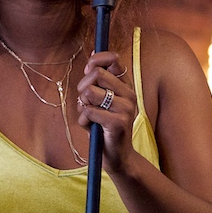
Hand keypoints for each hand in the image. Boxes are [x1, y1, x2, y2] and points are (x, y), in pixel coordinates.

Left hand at [75, 51, 135, 171]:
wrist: (117, 157)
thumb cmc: (104, 127)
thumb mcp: (100, 101)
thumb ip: (97, 81)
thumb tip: (92, 54)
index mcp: (125, 86)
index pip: (113, 59)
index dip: (96, 61)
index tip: (88, 71)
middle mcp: (129, 94)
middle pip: (96, 73)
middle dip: (82, 86)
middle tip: (86, 101)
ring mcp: (126, 108)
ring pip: (89, 91)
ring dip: (82, 105)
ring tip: (89, 116)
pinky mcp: (119, 123)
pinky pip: (89, 111)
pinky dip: (83, 120)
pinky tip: (91, 128)